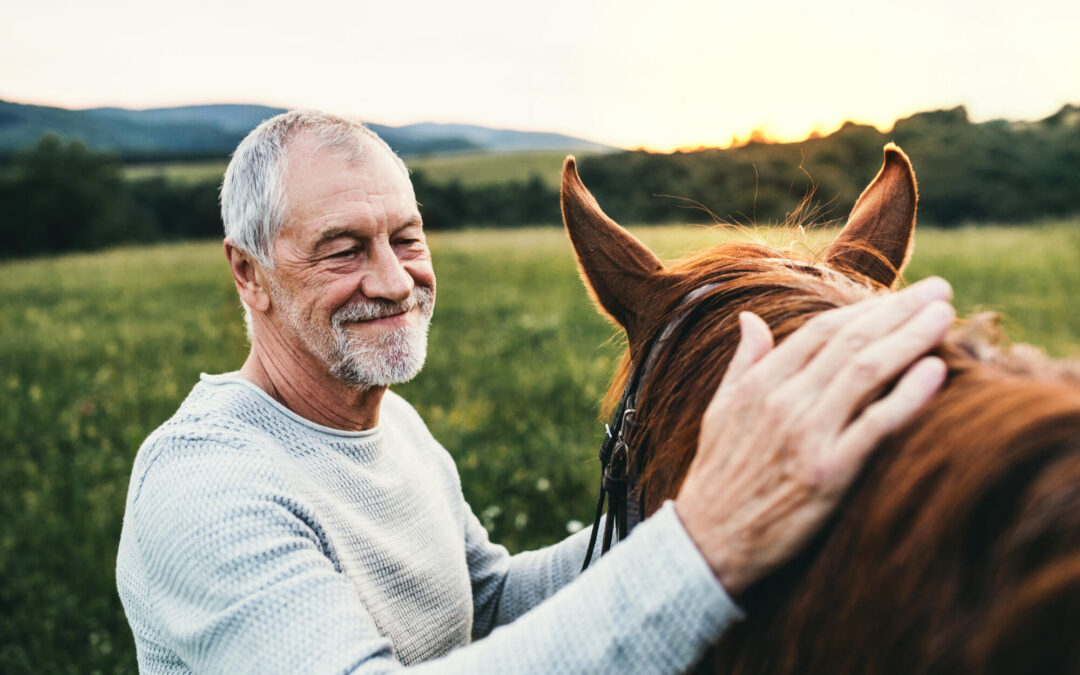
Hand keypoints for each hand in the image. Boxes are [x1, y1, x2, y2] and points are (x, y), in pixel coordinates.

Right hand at [673, 276, 954, 595]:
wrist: (709, 540)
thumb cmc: (718, 475)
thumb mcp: (720, 409)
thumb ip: (744, 362)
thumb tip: (750, 318)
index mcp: (760, 384)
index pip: (821, 332)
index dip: (865, 307)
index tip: (901, 296)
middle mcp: (785, 402)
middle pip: (852, 342)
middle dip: (900, 311)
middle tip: (940, 290)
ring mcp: (807, 436)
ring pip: (867, 373)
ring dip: (911, 339)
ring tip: (946, 317)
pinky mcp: (828, 473)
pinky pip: (876, 425)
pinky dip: (908, 395)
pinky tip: (935, 372)